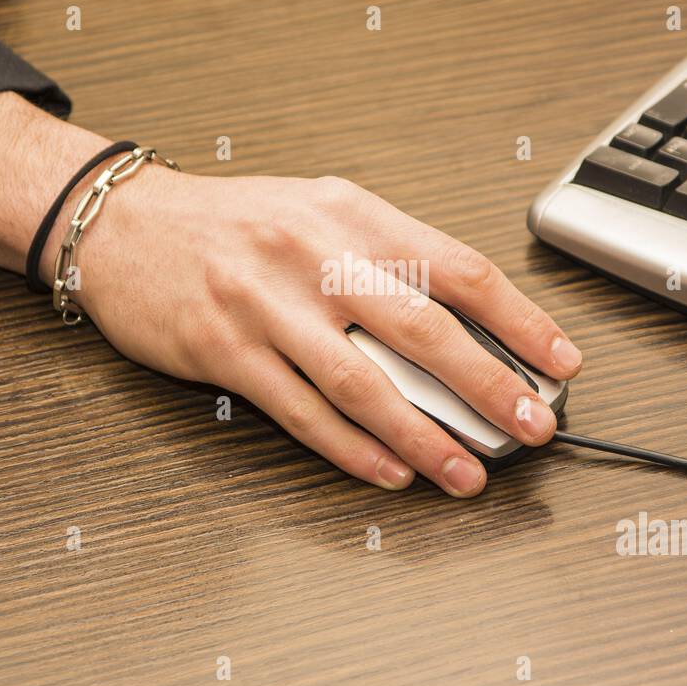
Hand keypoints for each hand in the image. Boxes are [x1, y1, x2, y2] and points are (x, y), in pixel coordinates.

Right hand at [0, 92, 581, 496]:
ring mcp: (265, 304)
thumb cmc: (234, 224)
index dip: (519, 318)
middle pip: (421, 329)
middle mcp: (313, 254)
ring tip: (466, 473)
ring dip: (423, 436)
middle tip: (532, 427)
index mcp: (350, 214)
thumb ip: (387, 257)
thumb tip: (468, 324)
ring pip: (362, 383)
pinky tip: (389, 472)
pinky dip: (351, 449)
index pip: (457, 267)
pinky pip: (300, 411)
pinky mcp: (224, 351)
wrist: (126, 224)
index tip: (560, 360)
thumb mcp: (320, 212)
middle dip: (488, 385)